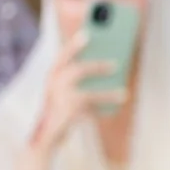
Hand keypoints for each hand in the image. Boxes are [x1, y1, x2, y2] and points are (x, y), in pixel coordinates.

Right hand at [29, 33, 109, 149]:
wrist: (44, 136)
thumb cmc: (60, 109)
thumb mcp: (66, 91)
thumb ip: (81, 78)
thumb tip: (112, 65)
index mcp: (52, 75)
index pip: (63, 55)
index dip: (75, 45)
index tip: (88, 33)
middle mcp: (52, 85)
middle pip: (77, 70)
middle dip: (97, 66)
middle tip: (116, 64)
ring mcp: (58, 100)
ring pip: (87, 94)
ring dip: (107, 94)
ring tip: (125, 93)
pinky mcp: (65, 114)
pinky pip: (91, 111)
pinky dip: (105, 107)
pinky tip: (118, 106)